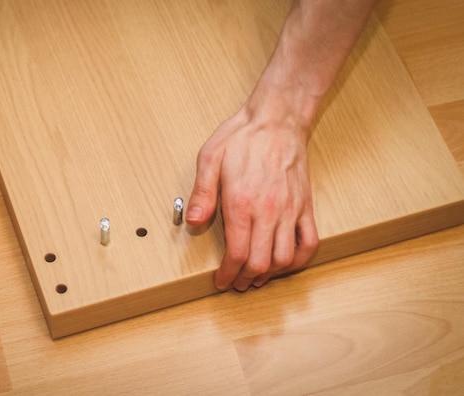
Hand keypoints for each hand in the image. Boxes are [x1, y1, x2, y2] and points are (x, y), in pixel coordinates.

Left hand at [186, 90, 318, 290]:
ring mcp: (290, 210)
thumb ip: (201, 193)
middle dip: (245, 280)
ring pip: (284, 258)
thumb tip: (193, 222)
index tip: (220, 281)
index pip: (237, 254)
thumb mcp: (210, 158)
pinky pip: (309, 242)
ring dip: (269, 274)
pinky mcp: (305, 206)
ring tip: (256, 277)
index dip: (227, 275)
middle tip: (235, 283)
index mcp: (242, 203)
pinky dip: (299, 260)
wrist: (277, 119)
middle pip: (260, 263)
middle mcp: (268, 212)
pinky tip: (286, 263)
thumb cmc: (242, 137)